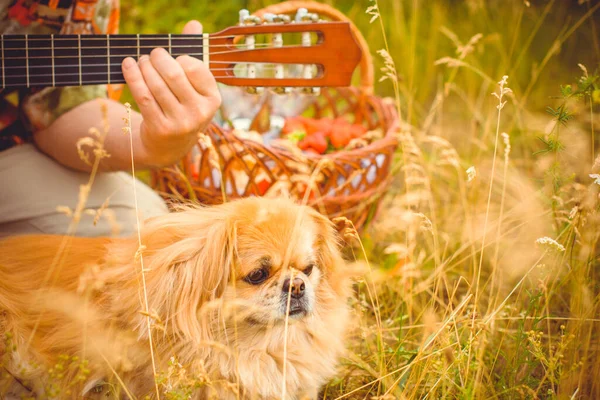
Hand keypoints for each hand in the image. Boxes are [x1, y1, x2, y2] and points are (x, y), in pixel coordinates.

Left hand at [121, 20, 220, 166]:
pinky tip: (128, 66)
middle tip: (151, 54)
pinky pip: (142, 95)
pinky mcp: (160, 128)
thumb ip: (194, 55)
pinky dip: (132, 76)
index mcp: (213, 99)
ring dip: (143, 66)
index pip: (195, 68)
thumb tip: (195, 24)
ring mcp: (180, 122)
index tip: (172, 56)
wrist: (169, 146)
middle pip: (174, 74)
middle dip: (158, 58)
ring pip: (156, 84)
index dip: (180, 57)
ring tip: (139, 60)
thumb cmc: (182, 107)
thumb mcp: (193, 87)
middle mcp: (200, 112)